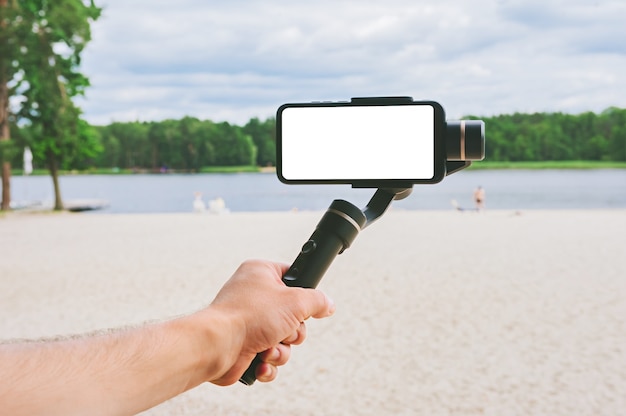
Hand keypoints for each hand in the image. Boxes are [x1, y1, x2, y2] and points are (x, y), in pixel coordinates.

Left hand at [206, 259, 334, 384]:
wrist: (218, 346)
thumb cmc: (251, 316)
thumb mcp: (295, 302)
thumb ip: (317, 301)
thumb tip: (328, 304)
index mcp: (261, 273)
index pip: (292, 277)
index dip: (302, 293)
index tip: (306, 304)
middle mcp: (253, 295)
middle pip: (293, 315)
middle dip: (293, 332)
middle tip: (284, 331)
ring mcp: (248, 322)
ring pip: (283, 340)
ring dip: (281, 350)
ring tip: (268, 349)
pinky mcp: (244, 347)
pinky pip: (268, 358)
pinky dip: (268, 364)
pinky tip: (260, 363)